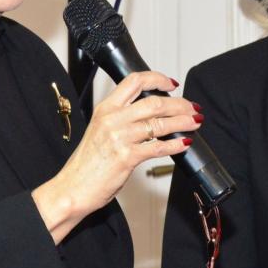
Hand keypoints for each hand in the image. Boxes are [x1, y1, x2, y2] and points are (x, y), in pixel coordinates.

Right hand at [34, 71, 198, 242]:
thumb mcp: (99, 131)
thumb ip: (120, 119)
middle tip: (192, 108)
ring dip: (183, 122)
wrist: (73, 188)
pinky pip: (158, 147)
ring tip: (194, 123)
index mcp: (105, 109)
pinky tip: (183, 144)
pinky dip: (175, 144)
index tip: (172, 84)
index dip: (157, 79)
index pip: (134, 81)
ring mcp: (119, 138)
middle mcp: (112, 119)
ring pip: (160, 123)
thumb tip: (148, 114)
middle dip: (179, 104)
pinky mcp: (127, 157)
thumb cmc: (86, 164)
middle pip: (154, 102)